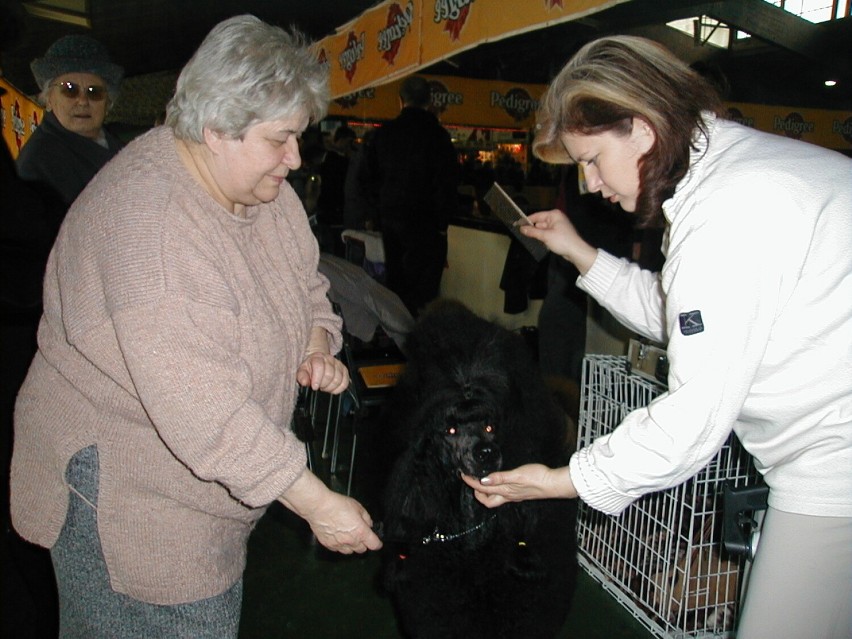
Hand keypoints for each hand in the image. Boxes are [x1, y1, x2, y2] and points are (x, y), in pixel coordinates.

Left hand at [296, 351, 348, 393]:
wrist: (318, 362)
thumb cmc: (310, 368)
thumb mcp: (302, 371)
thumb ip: (302, 376)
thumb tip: (304, 382)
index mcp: (318, 357)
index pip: (319, 366)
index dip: (317, 379)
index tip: (314, 387)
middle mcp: (329, 359)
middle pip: (330, 374)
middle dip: (323, 384)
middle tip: (319, 386)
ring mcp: (338, 364)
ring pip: (338, 379)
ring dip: (330, 387)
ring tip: (325, 387)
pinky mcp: (345, 370)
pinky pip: (345, 382)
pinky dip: (338, 389)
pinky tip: (332, 388)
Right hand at [302, 491, 382, 553]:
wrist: (319, 507)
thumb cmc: (338, 505)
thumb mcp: (358, 507)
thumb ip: (366, 517)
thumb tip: (369, 525)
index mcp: (361, 532)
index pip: (374, 545)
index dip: (377, 544)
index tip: (377, 542)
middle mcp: (351, 541)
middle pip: (362, 550)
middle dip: (363, 543)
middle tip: (360, 534)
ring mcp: (339, 545)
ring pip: (350, 552)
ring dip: (352, 546)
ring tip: (348, 536)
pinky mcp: (328, 545)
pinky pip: (338, 549)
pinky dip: (340, 545)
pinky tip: (338, 536)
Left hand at [461, 464, 576, 507]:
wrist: (554, 483)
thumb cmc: (537, 478)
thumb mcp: (517, 475)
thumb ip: (500, 478)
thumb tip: (482, 482)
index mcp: (505, 492)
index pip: (483, 489)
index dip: (471, 483)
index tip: (463, 475)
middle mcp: (508, 496)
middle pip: (488, 500)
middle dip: (477, 493)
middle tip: (472, 481)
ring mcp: (515, 495)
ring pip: (496, 498)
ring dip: (486, 491)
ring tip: (482, 480)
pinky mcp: (521, 492)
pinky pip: (504, 494)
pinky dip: (497, 489)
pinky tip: (499, 481)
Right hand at [520, 209, 597, 274]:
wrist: (576, 252)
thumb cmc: (562, 241)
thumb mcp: (545, 236)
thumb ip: (532, 231)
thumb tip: (521, 228)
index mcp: (554, 215)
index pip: (536, 216)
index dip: (526, 220)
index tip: (516, 224)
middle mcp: (555, 218)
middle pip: (539, 223)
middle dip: (532, 229)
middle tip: (522, 235)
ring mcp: (557, 227)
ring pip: (542, 230)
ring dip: (538, 235)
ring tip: (530, 240)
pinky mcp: (558, 234)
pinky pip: (546, 234)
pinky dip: (543, 238)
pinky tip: (540, 243)